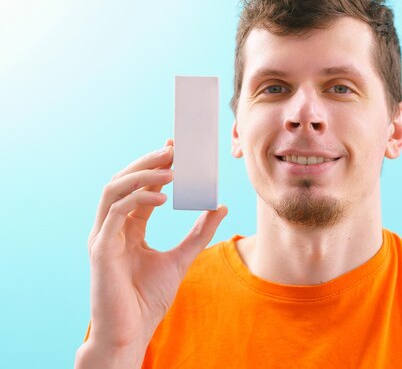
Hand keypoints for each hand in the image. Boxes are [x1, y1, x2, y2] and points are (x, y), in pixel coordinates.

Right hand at [77, 139, 226, 367]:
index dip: (155, 168)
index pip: (138, 189)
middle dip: (146, 163)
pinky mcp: (99, 249)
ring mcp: (102, 236)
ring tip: (170, 169)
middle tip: (172, 150)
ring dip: (141, 174)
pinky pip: (114, 213)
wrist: (131, 332)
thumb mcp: (181, 258)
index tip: (176, 151)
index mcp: (126, 229)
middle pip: (122, 181)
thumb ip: (199, 233)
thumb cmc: (147, 299)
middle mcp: (110, 228)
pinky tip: (162, 196)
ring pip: (114, 190)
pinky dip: (137, 199)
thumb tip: (220, 207)